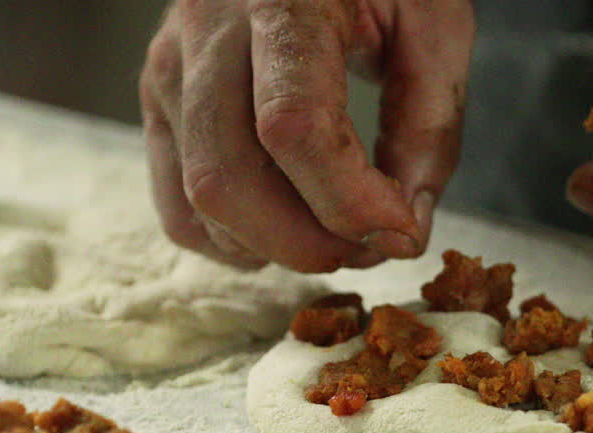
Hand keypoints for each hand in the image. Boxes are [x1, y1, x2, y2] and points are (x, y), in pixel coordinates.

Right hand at [141, 0, 473, 271]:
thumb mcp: (434, 25)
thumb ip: (430, 125)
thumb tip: (402, 233)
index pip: (290, 124)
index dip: (347, 200)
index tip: (400, 229)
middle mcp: (205, 29)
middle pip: (227, 179)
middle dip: (309, 243)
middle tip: (372, 246)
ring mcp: (169, 68)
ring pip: (199, 203)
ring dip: (278, 247)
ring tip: (339, 232)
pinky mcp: (158, 103)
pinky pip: (179, 210)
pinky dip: (238, 242)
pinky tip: (288, 227)